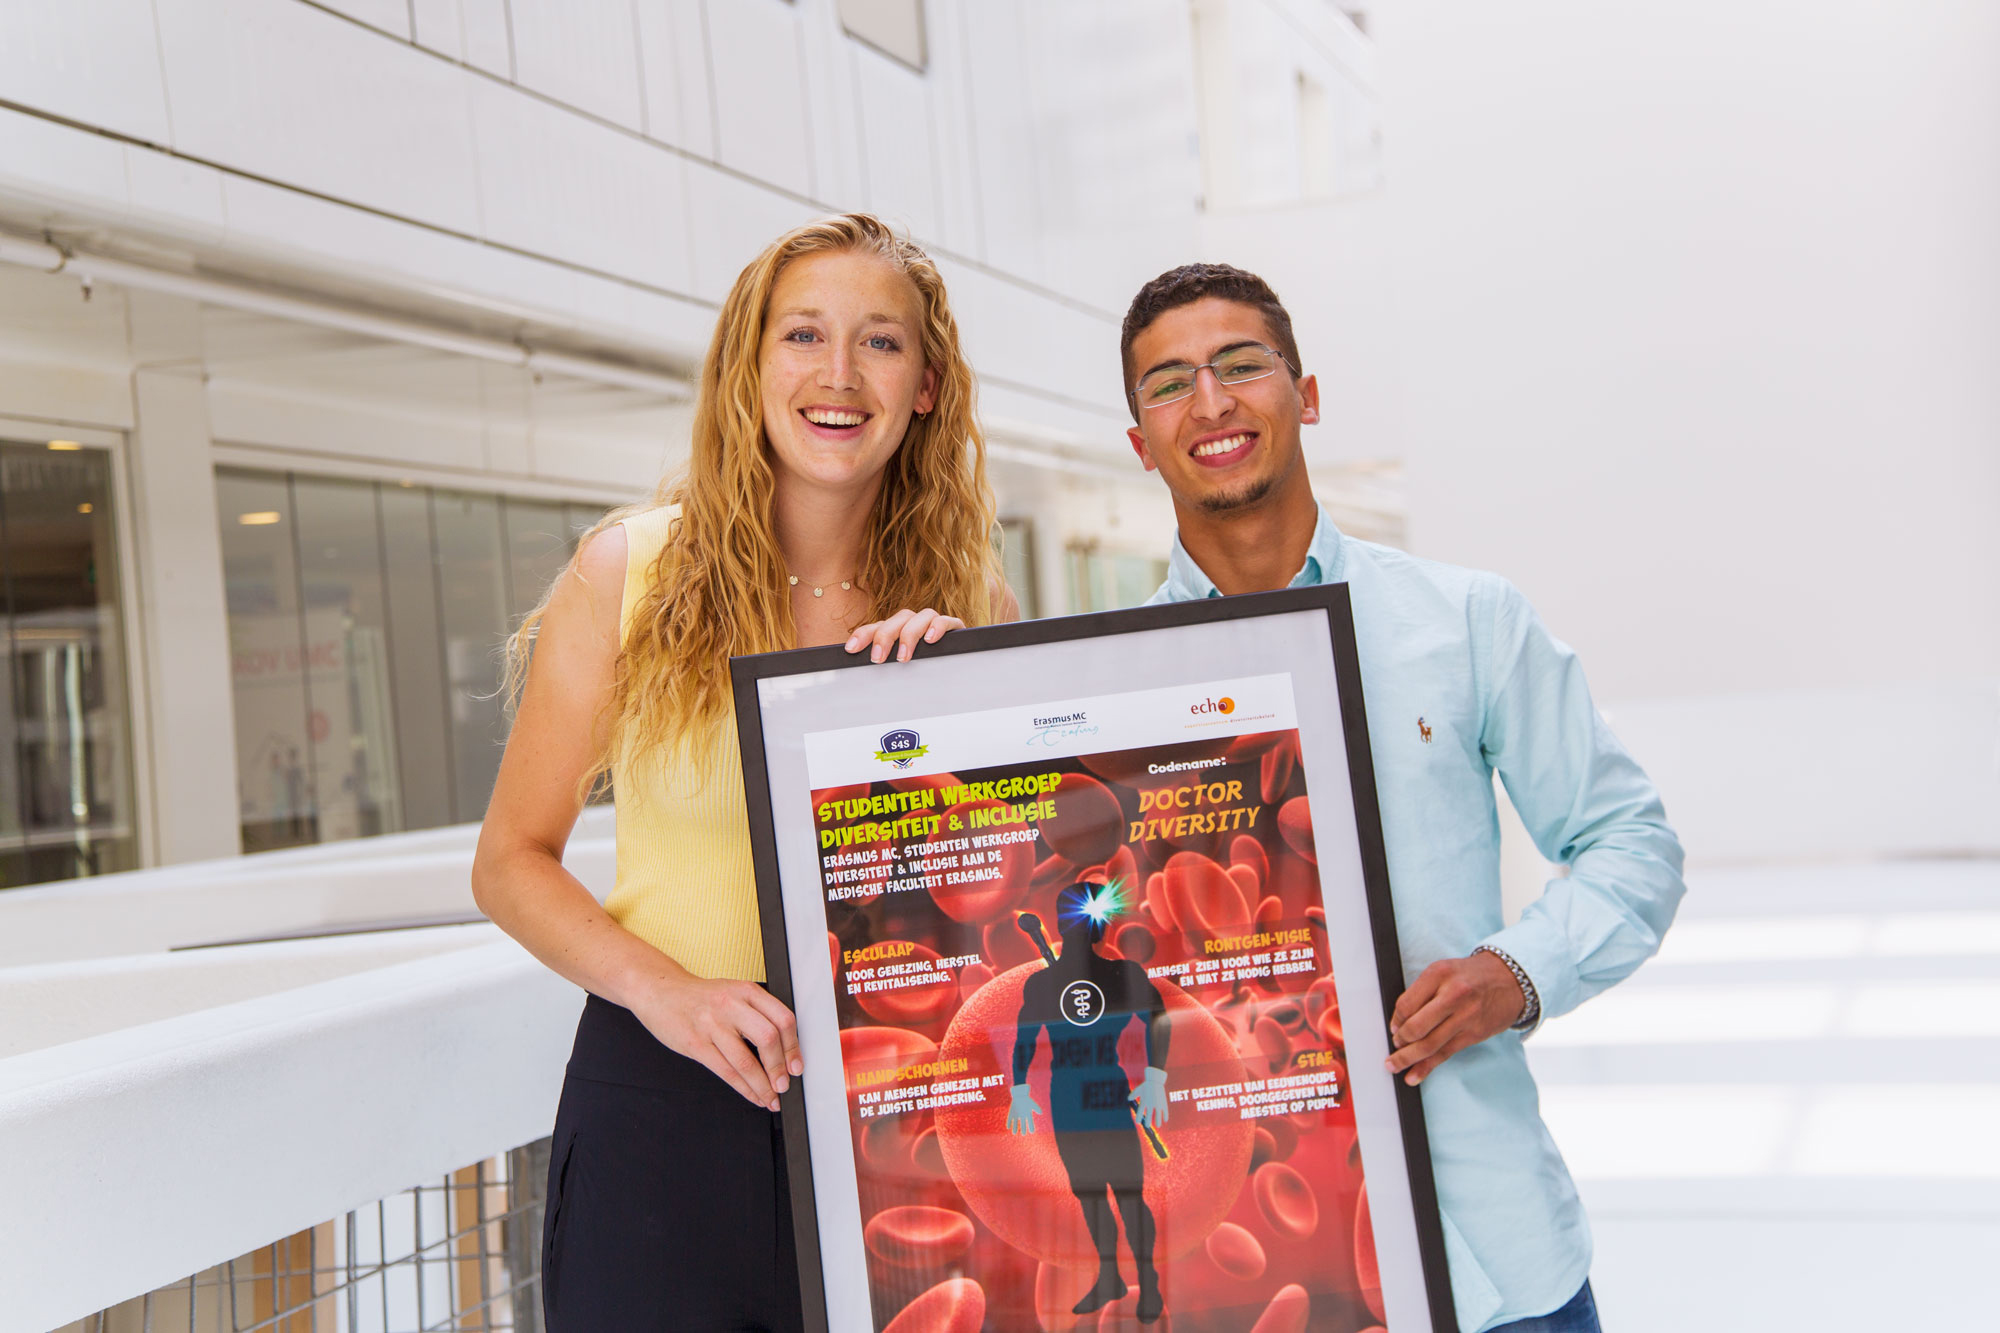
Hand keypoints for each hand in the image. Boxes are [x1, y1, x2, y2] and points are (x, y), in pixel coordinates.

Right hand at [628, 974, 802, 1110]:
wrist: (659, 992)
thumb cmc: (700, 997)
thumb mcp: (733, 993)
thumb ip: (757, 1014)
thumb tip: (783, 1050)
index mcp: (746, 991)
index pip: (782, 1018)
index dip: (793, 1047)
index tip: (796, 1065)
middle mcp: (731, 1005)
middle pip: (768, 1038)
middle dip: (779, 1068)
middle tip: (784, 1084)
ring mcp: (712, 1025)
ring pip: (746, 1061)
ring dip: (763, 1086)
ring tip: (771, 1098)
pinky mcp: (696, 1044)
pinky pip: (726, 1071)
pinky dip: (744, 1088)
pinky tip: (752, 1095)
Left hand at [844, 608, 963, 662]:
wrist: (956, 673)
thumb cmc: (922, 672)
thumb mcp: (898, 671)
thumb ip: (884, 668)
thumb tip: (859, 679)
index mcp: (897, 631)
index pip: (877, 627)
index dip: (862, 635)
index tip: (851, 649)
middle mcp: (913, 624)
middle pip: (898, 619)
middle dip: (885, 637)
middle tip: (878, 659)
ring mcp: (933, 624)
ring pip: (920, 616)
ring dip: (910, 635)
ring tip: (903, 657)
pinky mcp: (953, 627)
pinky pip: (945, 620)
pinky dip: (937, 628)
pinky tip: (930, 641)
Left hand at [1007, 1083, 1040, 1133]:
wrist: (1020, 1095)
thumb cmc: (1027, 1099)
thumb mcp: (1032, 1103)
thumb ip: (1036, 1108)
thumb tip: (1041, 1112)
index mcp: (1028, 1114)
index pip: (1030, 1122)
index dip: (1031, 1127)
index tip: (1032, 1132)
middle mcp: (1022, 1116)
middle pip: (1023, 1124)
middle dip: (1023, 1129)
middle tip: (1023, 1134)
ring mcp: (1016, 1115)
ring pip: (1015, 1123)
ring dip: (1014, 1127)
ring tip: (1014, 1133)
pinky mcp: (1011, 1113)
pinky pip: (1009, 1119)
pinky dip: (1009, 1122)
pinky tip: (1008, 1126)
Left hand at [1133, 1066, 1169, 1127]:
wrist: (1155, 1080)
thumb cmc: (1146, 1085)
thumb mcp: (1138, 1090)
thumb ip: (1133, 1095)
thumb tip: (1128, 1099)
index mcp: (1144, 1101)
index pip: (1140, 1112)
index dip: (1139, 1118)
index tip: (1138, 1122)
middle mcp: (1151, 1104)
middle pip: (1149, 1115)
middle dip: (1148, 1121)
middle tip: (1147, 1125)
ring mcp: (1158, 1104)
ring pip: (1158, 1115)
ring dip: (1158, 1121)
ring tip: (1158, 1126)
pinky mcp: (1163, 1102)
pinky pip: (1165, 1111)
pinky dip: (1165, 1116)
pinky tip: (1165, 1120)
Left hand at [1384, 952, 1524, 1085]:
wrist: (1510, 980)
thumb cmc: (1472, 976)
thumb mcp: (1444, 971)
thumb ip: (1423, 992)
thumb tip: (1399, 1021)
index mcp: (1439, 974)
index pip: (1406, 1004)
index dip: (1396, 1020)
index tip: (1393, 1027)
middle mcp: (1453, 995)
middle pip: (1416, 1027)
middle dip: (1400, 1041)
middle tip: (1395, 1045)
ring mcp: (1465, 1016)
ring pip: (1429, 1045)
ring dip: (1407, 1058)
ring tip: (1394, 1065)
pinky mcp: (1474, 1034)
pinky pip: (1445, 1054)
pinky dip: (1427, 1067)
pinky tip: (1414, 1075)